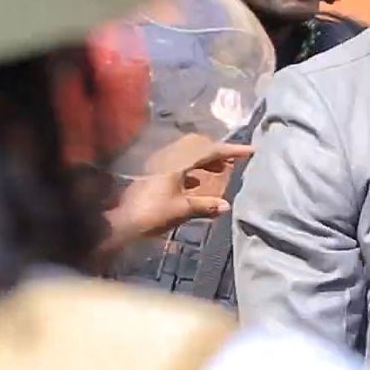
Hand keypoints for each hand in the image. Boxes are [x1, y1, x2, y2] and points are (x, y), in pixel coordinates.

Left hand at [105, 143, 252, 244]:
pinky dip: (192, 170)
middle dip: (216, 152)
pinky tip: (197, 183)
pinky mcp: (152, 175)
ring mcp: (158, 165)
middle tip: (232, 162)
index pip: (210, 151)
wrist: (118, 223)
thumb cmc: (151, 213)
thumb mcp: (182, 210)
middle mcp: (167, 158)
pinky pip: (178, 165)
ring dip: (204, 160)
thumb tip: (226, 205)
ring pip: (186, 155)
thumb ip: (205, 205)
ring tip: (219, 171)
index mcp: (177, 162)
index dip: (232, 150)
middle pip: (196, 146)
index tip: (251, 150)